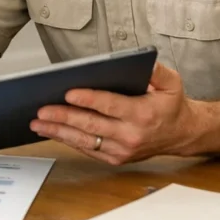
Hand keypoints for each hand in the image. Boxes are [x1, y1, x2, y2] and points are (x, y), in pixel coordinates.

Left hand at [29, 63, 197, 164]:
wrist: (181, 134)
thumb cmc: (171, 105)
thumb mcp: (171, 82)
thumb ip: (155, 70)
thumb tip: (139, 61)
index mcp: (143, 114)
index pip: (110, 106)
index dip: (87, 99)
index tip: (68, 93)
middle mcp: (131, 135)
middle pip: (91, 125)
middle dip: (63, 116)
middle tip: (42, 109)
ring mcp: (123, 150)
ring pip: (85, 140)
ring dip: (59, 131)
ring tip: (38, 123)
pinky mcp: (116, 159)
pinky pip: (88, 149)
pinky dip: (68, 140)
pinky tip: (52, 131)